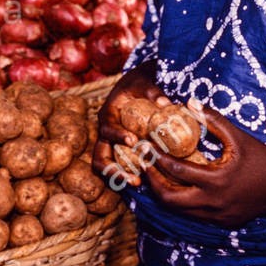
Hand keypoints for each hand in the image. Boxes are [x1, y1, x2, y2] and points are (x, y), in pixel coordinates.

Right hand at [91, 60, 163, 186]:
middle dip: (113, 170)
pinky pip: (118, 166)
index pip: (107, 128)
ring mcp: (110, 144)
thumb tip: (166, 104)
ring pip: (106, 165)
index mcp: (108, 114)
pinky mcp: (118, 150)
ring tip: (138, 183)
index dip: (117, 136)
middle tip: (134, 178)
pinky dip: (127, 173)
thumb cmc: (138, 84)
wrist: (133, 86)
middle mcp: (105, 132)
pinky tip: (146, 179)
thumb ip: (154, 93)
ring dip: (119, 177)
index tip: (133, 141)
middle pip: (99, 157)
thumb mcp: (144, 83)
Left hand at [145, 108, 265, 228]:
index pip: (176, 171)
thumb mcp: (238, 136)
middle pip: (169, 199)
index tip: (145, 147)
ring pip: (180, 210)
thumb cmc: (262, 157)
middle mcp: (214, 204)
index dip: (157, 159)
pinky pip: (194, 215)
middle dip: (153, 182)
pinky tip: (178, 186)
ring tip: (156, 175)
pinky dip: (182, 202)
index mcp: (217, 181)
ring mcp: (218, 217)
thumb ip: (213, 120)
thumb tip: (188, 102)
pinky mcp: (223, 223)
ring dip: (166, 193)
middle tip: (145, 166)